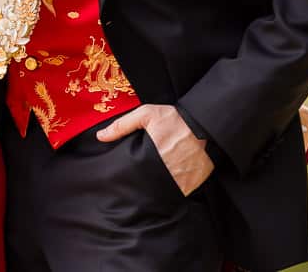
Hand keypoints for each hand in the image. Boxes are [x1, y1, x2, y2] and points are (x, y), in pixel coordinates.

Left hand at [97, 104, 214, 194]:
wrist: (206, 124)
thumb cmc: (175, 119)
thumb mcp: (147, 115)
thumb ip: (123, 125)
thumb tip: (100, 136)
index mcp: (152, 157)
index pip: (133, 176)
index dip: (128, 178)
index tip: (126, 176)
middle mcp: (166, 173)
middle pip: (147, 186)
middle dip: (142, 184)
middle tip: (140, 178)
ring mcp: (180, 182)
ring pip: (163, 192)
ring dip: (158, 187)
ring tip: (155, 179)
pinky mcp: (192, 186)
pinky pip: (178, 193)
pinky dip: (173, 189)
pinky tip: (171, 180)